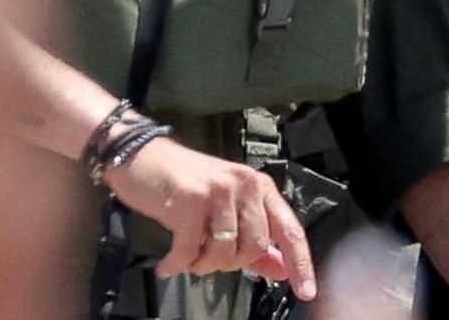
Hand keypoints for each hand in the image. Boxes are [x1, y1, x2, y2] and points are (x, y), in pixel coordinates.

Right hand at [103, 137, 316, 299]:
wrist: (142, 156)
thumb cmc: (185, 184)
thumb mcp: (227, 208)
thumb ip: (256, 240)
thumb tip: (282, 269)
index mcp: (260, 188)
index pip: (290, 230)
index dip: (300, 264)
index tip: (306, 291)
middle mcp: (245, 185)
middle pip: (255, 247)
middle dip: (229, 264)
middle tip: (205, 257)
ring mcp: (219, 190)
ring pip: (224, 252)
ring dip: (201, 264)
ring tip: (187, 254)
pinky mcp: (191, 199)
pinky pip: (190, 250)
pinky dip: (178, 264)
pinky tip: (167, 265)